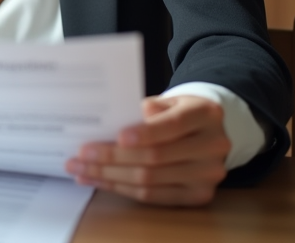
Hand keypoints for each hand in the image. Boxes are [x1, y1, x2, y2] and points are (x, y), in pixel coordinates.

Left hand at [64, 95, 230, 205]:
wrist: (207, 130)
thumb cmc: (178, 111)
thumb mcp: (168, 99)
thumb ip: (147, 109)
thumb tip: (112, 124)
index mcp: (205, 114)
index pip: (173, 125)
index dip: (145, 133)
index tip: (117, 137)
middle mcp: (213, 146)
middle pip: (156, 157)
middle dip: (113, 157)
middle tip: (81, 155)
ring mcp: (208, 175)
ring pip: (151, 180)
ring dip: (110, 176)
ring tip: (82, 170)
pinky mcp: (198, 195)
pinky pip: (154, 196)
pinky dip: (123, 188)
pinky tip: (101, 181)